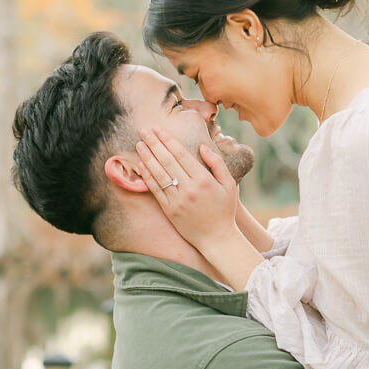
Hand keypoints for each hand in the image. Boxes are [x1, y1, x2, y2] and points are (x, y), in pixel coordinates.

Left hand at [136, 129, 237, 249]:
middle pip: (167, 161)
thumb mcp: (229, 184)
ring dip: (147, 157)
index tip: (158, 129)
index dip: (168, 140)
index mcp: (203, 180)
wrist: (217, 238)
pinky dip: (148, 177)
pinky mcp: (170, 211)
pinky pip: (156, 190)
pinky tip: (142, 165)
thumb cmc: (225, 210)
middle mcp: (189, 189)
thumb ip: (217, 163)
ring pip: (159, 174)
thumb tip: (202, 147)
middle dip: (154, 144)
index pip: (181, 155)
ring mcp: (177, 200)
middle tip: (143, 130)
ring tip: (139, 144)